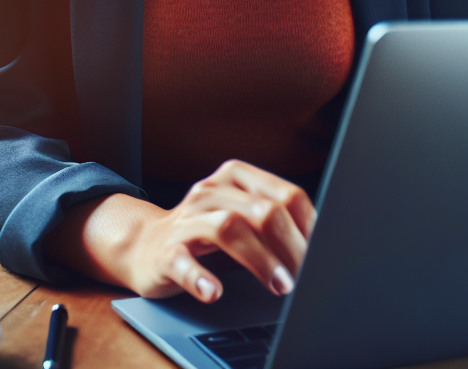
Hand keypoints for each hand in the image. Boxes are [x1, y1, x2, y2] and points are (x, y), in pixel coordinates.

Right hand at [125, 160, 315, 302]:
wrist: (144, 246)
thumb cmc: (206, 234)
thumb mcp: (242, 218)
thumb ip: (275, 222)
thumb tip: (321, 242)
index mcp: (238, 176)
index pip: (286, 194)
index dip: (308, 226)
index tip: (323, 253)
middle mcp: (212, 190)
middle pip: (262, 211)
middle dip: (290, 247)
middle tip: (304, 277)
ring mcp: (186, 218)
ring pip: (229, 227)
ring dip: (260, 260)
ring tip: (278, 285)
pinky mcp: (164, 250)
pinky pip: (183, 260)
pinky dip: (200, 276)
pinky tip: (215, 291)